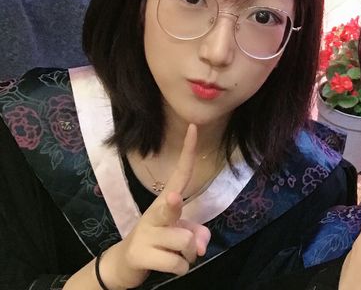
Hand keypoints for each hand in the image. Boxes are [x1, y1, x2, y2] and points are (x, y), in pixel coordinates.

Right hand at [101, 124, 210, 288]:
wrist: (124, 264)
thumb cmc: (159, 240)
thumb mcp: (180, 234)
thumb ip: (196, 234)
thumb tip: (200, 246)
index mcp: (166, 200)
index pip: (180, 173)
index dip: (188, 151)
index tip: (195, 127)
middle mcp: (155, 212)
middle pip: (169, 208)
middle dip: (172, 205)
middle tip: (172, 199)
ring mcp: (146, 234)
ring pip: (184, 243)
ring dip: (188, 255)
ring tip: (175, 254)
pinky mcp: (140, 255)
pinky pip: (177, 265)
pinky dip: (180, 269)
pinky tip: (168, 266)